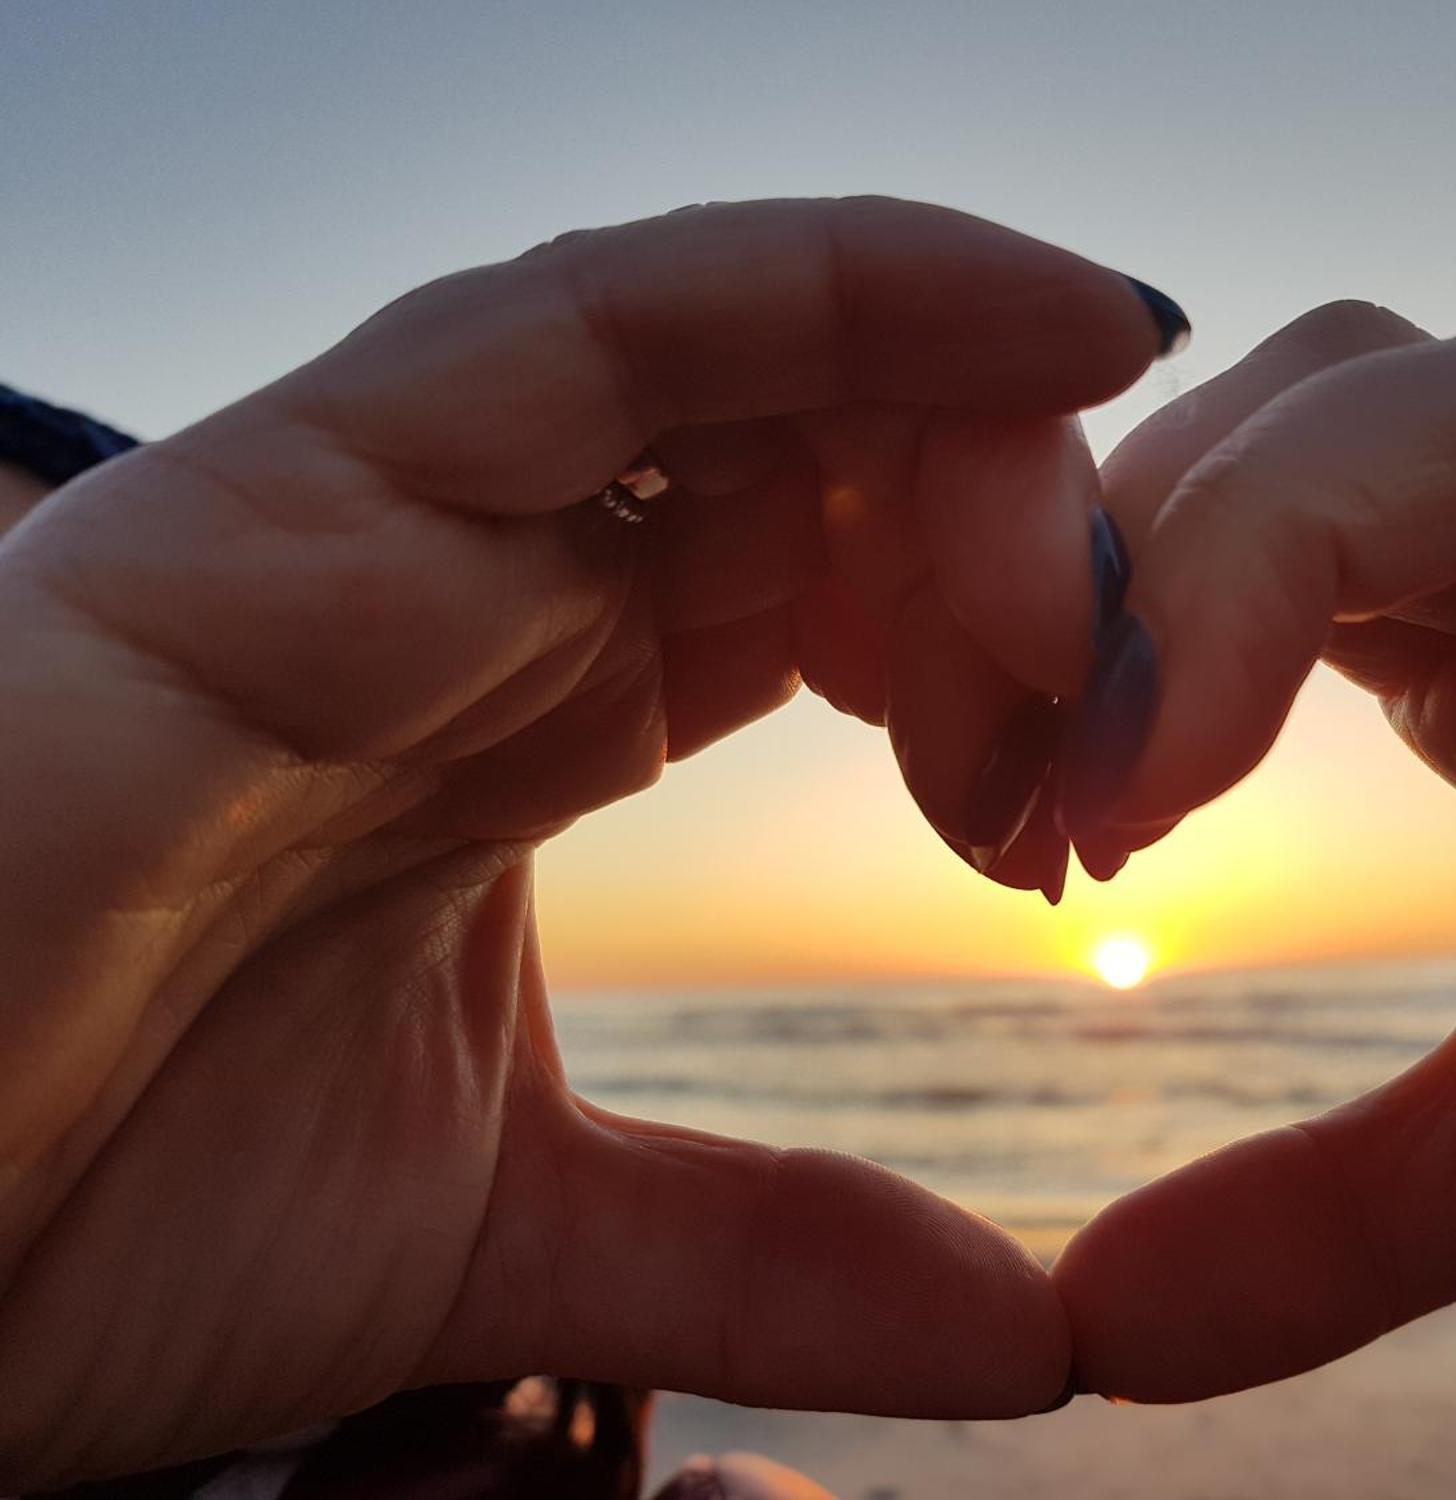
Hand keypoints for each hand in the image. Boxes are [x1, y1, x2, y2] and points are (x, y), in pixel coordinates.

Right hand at [0, 197, 1169, 1486]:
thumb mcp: (516, 1239)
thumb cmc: (88, 1210)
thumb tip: (1033, 1332)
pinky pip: (608, 321)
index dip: (1014, 647)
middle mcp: (483, 586)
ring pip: (750, 357)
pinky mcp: (294, 487)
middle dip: (1018, 535)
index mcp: (538, 710)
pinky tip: (1054, 310)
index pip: (833, 585)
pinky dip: (843, 286)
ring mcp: (393, 517)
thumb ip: (769, 1253)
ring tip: (1116, 500)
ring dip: (968, 403)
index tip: (1125, 781)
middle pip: (826, 461)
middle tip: (1138, 679)